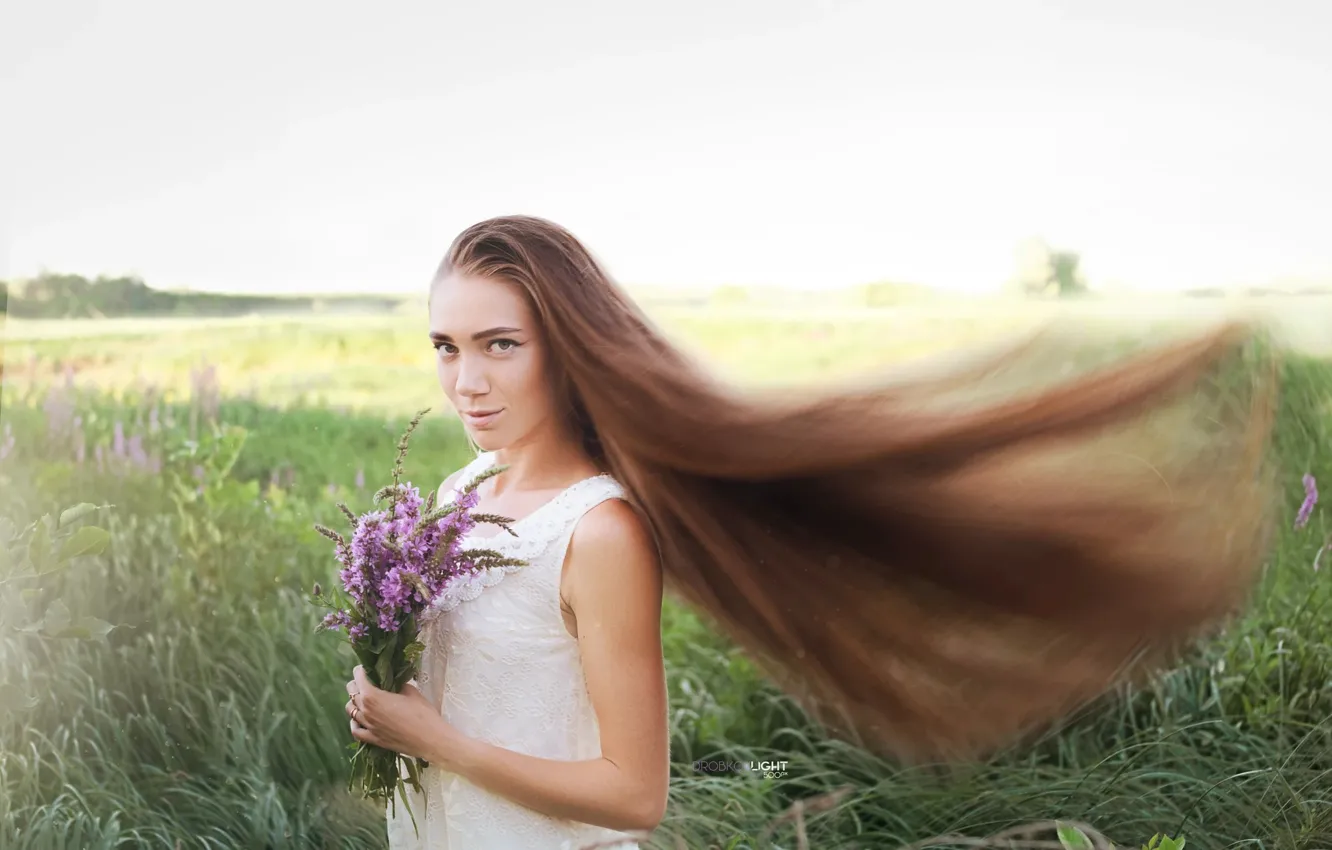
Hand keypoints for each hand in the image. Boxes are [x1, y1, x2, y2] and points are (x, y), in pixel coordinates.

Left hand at [344, 665, 467, 766]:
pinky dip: (354, 724)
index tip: (364, 668)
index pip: (358, 679)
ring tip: (362, 699)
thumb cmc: (423, 713)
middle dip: (356, 685)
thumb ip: (398, 685)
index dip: (360, 671)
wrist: (430, 739)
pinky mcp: (373, 739)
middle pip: (352, 694)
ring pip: (351, 712)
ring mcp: (368, 727)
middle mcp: (366, 711)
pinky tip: (358, 721)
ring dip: (354, 703)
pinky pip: (356, 731)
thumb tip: (394, 683)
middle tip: (365, 682)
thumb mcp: (411, 692)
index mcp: (373, 696)